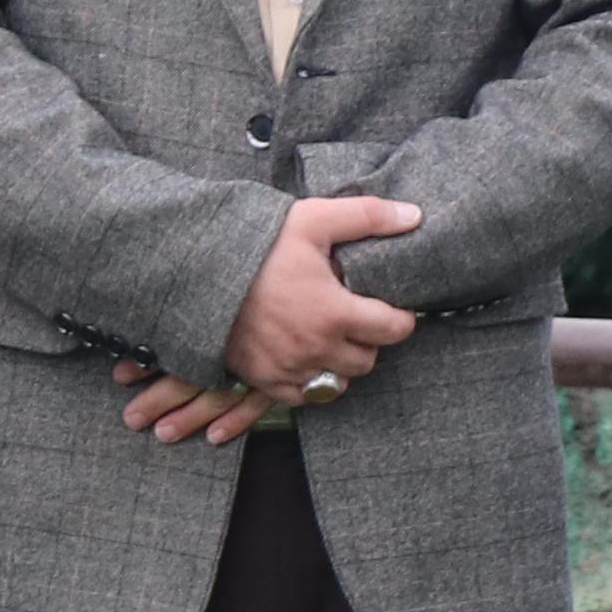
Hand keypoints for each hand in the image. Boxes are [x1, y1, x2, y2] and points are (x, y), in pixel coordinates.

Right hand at [116, 196, 426, 447]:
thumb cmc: (257, 244)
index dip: (400, 317)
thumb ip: (368, 217)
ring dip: (340, 362)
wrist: (195, 271)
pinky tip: (302, 353)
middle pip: (367, 360)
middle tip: (356, 316)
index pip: (394, 330)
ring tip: (329, 334)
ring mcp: (289, 368)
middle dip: (369, 340)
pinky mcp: (263, 379)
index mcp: (336, 312)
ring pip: (338, 382)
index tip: (392, 308)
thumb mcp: (313, 220)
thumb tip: (415, 215)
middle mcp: (316, 348)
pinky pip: (302, 395)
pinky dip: (309, 380)